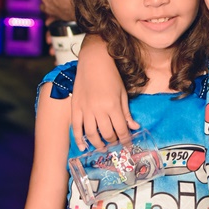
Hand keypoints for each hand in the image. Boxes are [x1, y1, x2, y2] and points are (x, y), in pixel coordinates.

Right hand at [71, 35, 138, 149]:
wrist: (94, 61)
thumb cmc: (111, 76)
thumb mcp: (123, 94)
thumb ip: (126, 113)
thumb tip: (134, 127)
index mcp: (113, 106)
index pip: (121, 130)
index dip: (125, 140)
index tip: (128, 145)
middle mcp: (98, 110)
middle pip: (107, 134)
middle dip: (113, 142)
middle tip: (116, 145)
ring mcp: (85, 110)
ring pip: (91, 134)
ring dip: (98, 144)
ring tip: (103, 147)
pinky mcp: (75, 108)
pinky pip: (76, 127)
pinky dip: (79, 139)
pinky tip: (83, 147)